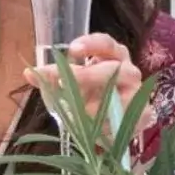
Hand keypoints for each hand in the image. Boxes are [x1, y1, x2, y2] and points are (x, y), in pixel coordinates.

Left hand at [26, 31, 145, 139]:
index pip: (106, 43)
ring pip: (123, 95)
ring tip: (78, 115)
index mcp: (111, 56)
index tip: (73, 49)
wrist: (107, 121)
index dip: (92, 44)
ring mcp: (138, 91)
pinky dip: (110, 125)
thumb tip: (29, 73)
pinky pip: (129, 118)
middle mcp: (127, 69)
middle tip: (62, 83)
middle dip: (86, 76)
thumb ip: (50, 79)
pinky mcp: (145, 113)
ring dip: (98, 106)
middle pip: (113, 69)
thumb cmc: (87, 93)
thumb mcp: (67, 84)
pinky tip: (96, 131)